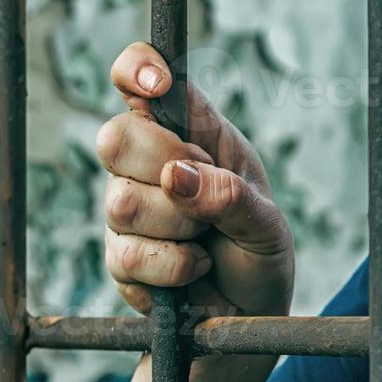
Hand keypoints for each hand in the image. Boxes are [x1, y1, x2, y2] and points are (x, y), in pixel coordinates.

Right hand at [97, 42, 293, 319]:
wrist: (251, 314)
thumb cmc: (260, 251)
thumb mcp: (266, 221)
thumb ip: (231, 195)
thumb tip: (178, 178)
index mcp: (192, 131)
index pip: (142, 77)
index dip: (138, 68)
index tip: (157, 85)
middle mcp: (149, 161)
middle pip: (115, 136)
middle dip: (167, 166)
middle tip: (206, 190)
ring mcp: (126, 208)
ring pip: (122, 202)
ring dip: (179, 227)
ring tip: (207, 239)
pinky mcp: (119, 257)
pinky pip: (127, 255)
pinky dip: (174, 268)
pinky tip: (194, 269)